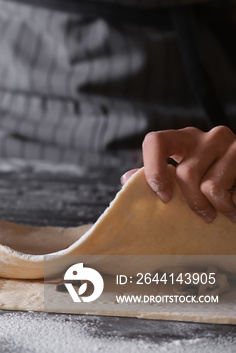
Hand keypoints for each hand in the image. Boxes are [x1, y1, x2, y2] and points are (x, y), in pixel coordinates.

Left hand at [121, 126, 235, 222]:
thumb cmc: (211, 176)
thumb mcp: (183, 171)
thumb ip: (156, 174)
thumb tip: (127, 178)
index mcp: (183, 138)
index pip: (155, 141)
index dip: (154, 170)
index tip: (164, 197)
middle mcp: (207, 136)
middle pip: (186, 173)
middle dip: (193, 202)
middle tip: (204, 216)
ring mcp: (232, 145)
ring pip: (212, 186)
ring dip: (219, 207)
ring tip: (225, 210)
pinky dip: (235, 205)